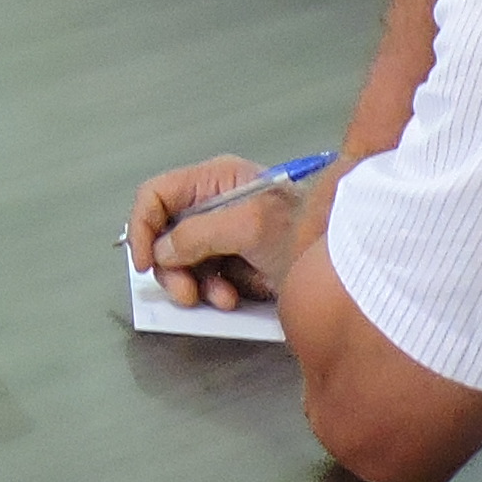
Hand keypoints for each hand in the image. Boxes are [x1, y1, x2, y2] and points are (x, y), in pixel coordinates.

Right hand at [128, 153, 303, 305]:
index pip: (156, 195)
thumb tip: (164, 250)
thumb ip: (199, 234)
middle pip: (164, 235)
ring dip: (196, 286)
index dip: (142, 227)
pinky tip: (234, 299)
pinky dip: (215, 293)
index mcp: (213, 181)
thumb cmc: (301, 227)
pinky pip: (207, 280)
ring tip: (221, 299)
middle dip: (172, 268)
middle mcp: (212, 205)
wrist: (340, 260)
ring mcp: (223, 236)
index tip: (145, 262)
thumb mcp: (248, 225)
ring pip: (183, 264)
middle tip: (185, 294)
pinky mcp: (235, 263)